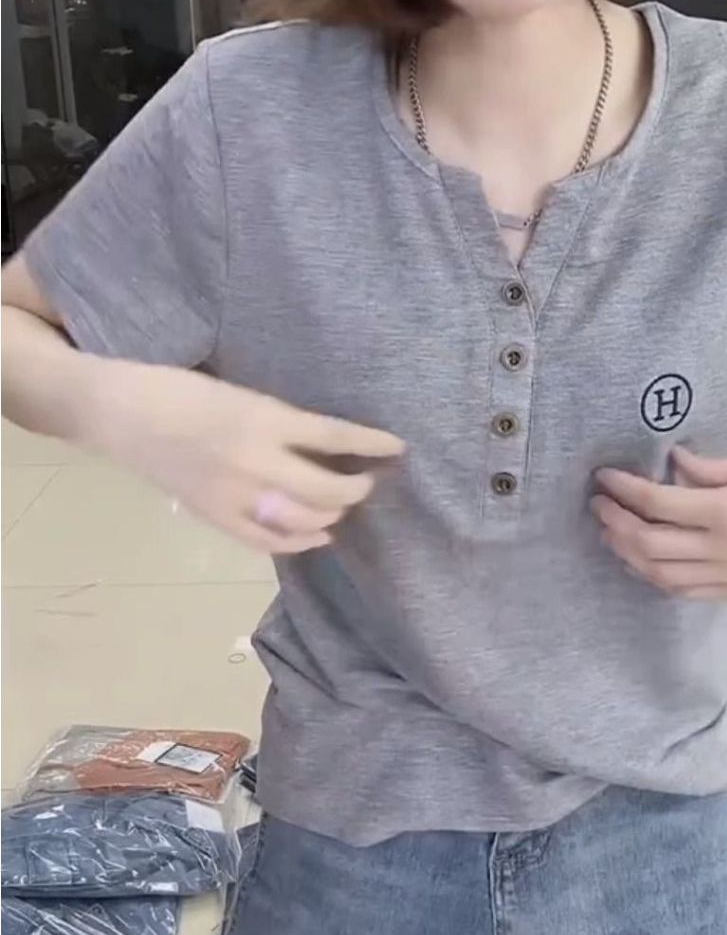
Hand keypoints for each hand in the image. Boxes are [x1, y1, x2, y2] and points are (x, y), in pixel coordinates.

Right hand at [87, 361, 404, 552]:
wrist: (121, 414)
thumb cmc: (183, 392)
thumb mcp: (243, 395)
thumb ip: (285, 424)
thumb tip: (331, 448)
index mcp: (262, 419)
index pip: (333, 435)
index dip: (371, 444)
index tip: (398, 448)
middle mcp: (254, 461)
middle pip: (325, 488)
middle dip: (355, 489)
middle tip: (367, 482)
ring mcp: (234, 495)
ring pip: (302, 519)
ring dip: (332, 513)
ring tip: (344, 504)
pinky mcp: (216, 517)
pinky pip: (268, 540)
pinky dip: (300, 541)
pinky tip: (319, 535)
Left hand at [591, 449, 726, 598]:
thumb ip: (710, 468)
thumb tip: (671, 462)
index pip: (658, 502)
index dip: (624, 489)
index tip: (604, 476)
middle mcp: (721, 549)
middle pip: (649, 543)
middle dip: (615, 523)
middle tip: (598, 504)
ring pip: (659, 573)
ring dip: (626, 553)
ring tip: (610, 532)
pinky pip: (683, 591)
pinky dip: (654, 576)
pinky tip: (640, 560)